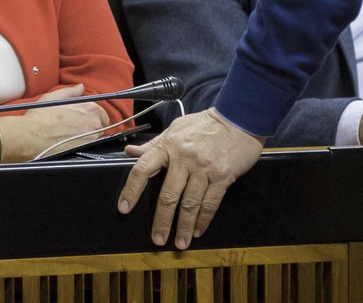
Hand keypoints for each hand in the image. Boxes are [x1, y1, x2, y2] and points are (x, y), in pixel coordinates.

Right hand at [0, 83, 110, 162]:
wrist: (30, 136)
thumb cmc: (41, 116)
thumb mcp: (54, 97)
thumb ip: (71, 92)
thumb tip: (81, 87)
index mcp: (90, 108)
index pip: (101, 113)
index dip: (92, 116)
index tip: (83, 120)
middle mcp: (95, 123)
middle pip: (101, 126)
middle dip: (92, 127)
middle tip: (77, 129)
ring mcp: (91, 139)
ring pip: (97, 138)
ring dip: (89, 138)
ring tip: (73, 139)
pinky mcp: (85, 151)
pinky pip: (91, 149)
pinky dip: (85, 147)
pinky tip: (73, 146)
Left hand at [118, 107, 263, 249]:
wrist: (238, 119)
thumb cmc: (204, 125)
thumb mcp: (175, 129)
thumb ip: (153, 144)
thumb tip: (130, 152)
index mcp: (169, 145)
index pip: (143, 168)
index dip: (131, 190)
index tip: (124, 208)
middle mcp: (184, 158)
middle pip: (168, 195)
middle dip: (162, 221)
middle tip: (157, 239)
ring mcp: (204, 169)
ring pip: (190, 204)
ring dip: (184, 226)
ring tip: (180, 243)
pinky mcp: (222, 177)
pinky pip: (210, 203)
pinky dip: (203, 220)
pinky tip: (198, 231)